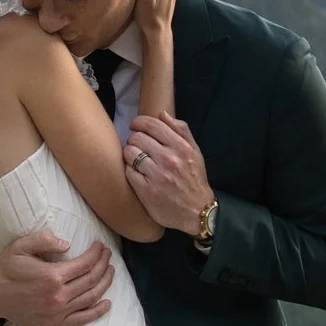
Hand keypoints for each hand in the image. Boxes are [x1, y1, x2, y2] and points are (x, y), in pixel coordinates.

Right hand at [0, 229, 114, 325]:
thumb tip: (67, 244)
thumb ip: (44, 240)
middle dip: (103, 265)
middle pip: (92, 279)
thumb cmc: (7, 268)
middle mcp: (58, 295)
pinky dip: (97, 312)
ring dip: (105, 284)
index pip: (85, 263)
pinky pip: (82, 319)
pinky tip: (107, 303)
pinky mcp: (55, 323)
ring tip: (111, 272)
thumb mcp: (21, 246)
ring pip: (91, 298)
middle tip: (108, 256)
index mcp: (52, 275)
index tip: (101, 246)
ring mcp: (58, 311)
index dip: (97, 253)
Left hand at [125, 115, 214, 236]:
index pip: (152, 125)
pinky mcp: (147, 191)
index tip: (136, 126)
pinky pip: (129, 172)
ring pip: (130, 153)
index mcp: (181, 147)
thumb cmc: (194, 179)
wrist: (197, 211)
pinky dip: (130, 170)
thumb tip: (162, 114)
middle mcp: (169, 160)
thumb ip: (181, 130)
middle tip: (136, 144)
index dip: (139, 122)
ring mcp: (157, 176)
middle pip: (137, 137)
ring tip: (135, 159)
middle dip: (133, 138)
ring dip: (130, 154)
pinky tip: (137, 173)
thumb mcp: (195, 152)